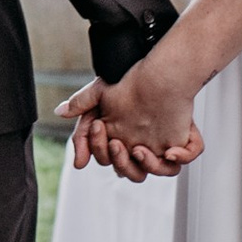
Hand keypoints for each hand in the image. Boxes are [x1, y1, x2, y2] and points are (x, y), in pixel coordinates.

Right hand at [62, 54, 202, 181]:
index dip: (98, 147)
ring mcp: (159, 146)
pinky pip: (181, 162)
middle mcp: (137, 147)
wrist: (158, 70)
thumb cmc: (128, 81)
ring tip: (140, 149)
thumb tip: (60, 112)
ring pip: (152, 171)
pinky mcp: (180, 142)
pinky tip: (171, 151)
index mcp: (117, 140)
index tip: (97, 127)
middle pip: (126, 170)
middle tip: (116, 142)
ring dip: (146, 166)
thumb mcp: (100, 91)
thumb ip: (80, 104)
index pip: (104, 157)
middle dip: (118, 160)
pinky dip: (179, 160)